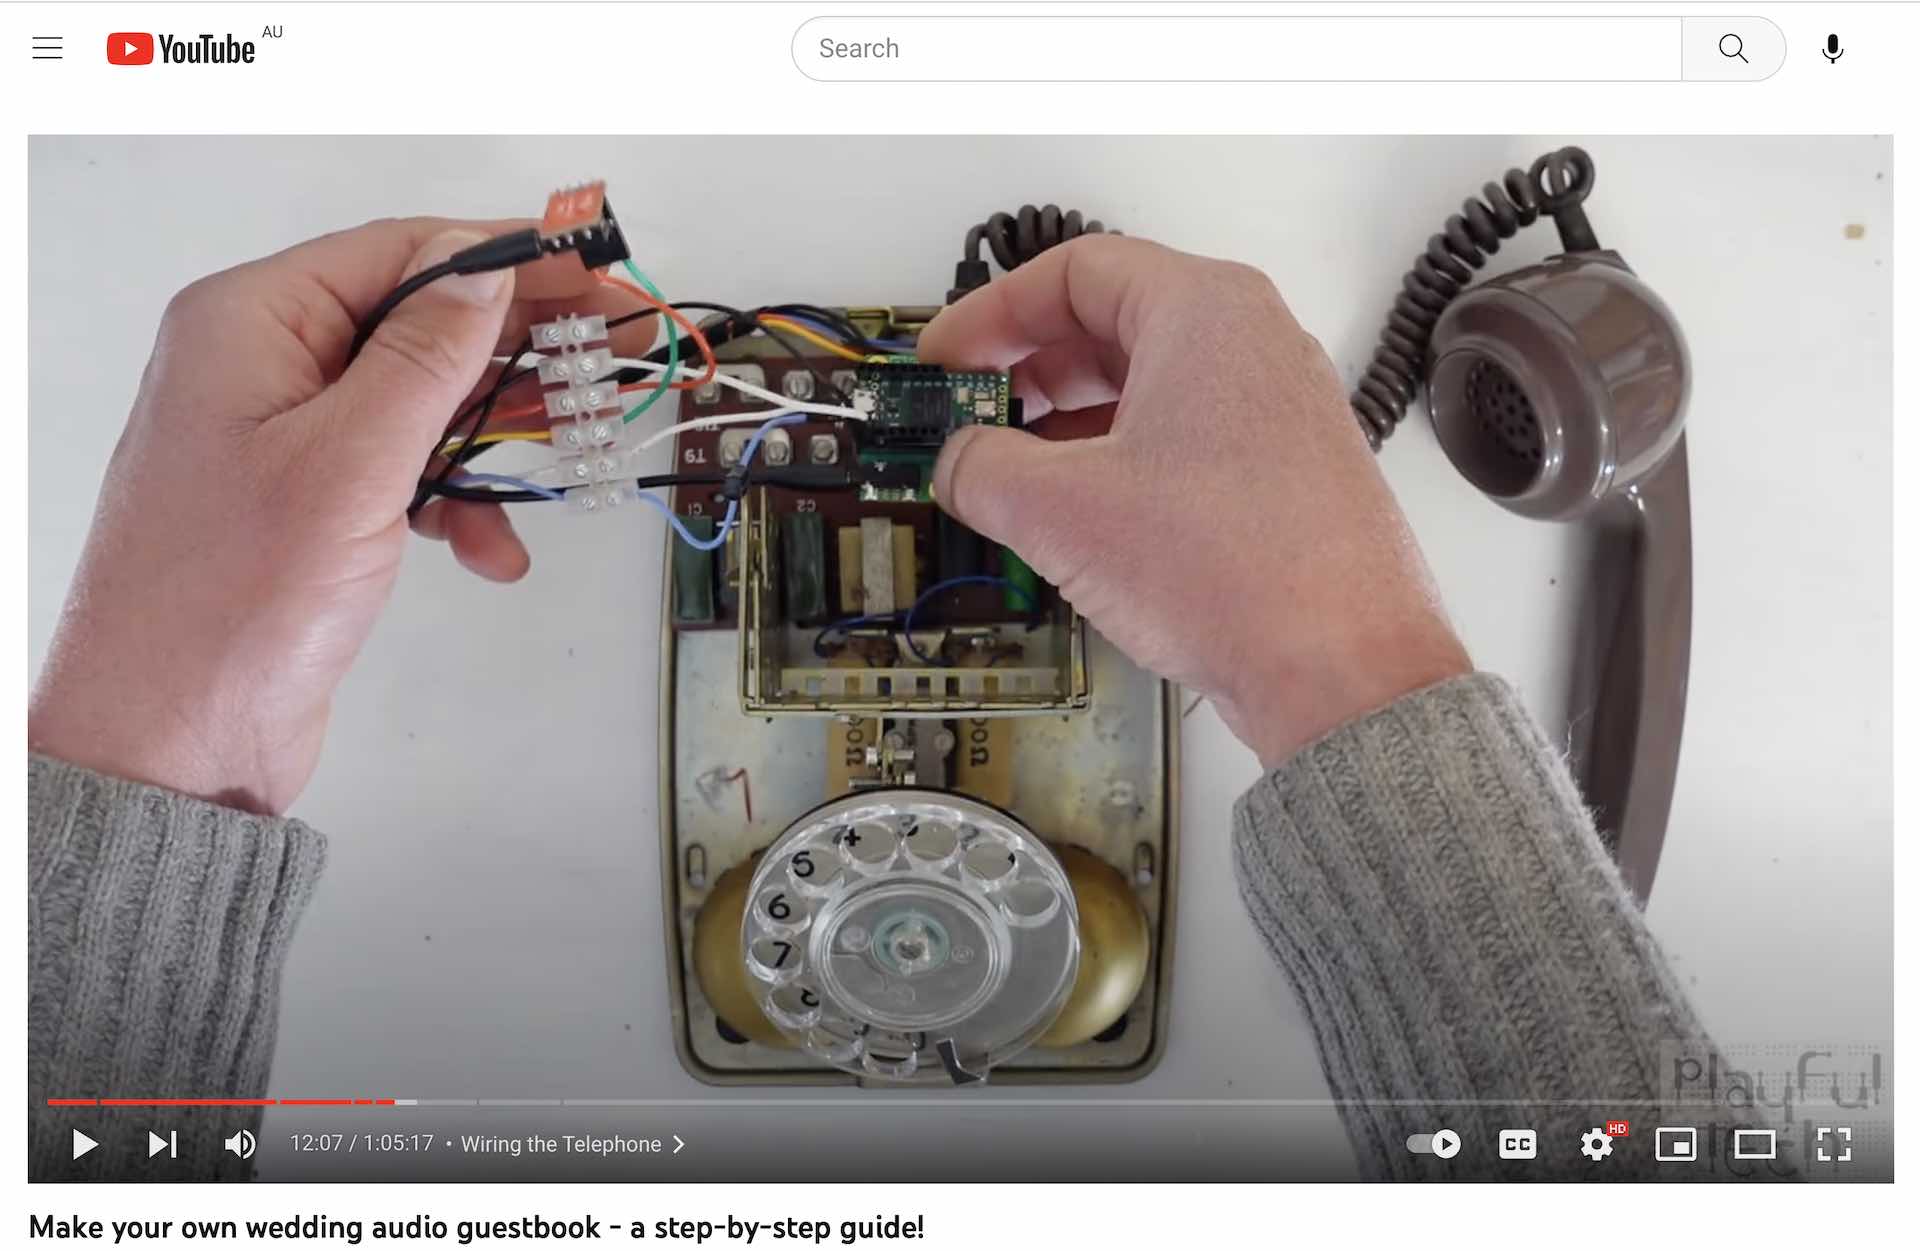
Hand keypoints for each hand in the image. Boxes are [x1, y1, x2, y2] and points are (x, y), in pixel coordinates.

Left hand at [30, 218, 644, 813]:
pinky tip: (489, 550)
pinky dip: (455, 502)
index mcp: (251, 323)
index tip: (592, 271)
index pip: (400, 252)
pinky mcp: (306, 502)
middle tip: (612, 350)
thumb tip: (485, 273)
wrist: (172, 741)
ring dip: (490, 439)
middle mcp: (262, 363)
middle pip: (417, 321)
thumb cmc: (233, 599)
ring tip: (564, 461)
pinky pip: (402, 470)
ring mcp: (283, 435)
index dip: (504, 257)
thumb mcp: (350, 462)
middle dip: (515, 346)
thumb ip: (425, 357)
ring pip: (420, 402)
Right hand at [920, 236, 1469, 766]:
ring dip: (1068, 422)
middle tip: (970, 412)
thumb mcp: (1061, 510)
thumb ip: (982, 468)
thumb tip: (958, 463)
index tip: (947, 358)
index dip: (991, 312)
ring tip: (1013, 473)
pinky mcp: (1287, 473)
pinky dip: (1120, 460)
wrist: (1343, 672)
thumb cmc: (1239, 572)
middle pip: (1111, 321)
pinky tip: (1080, 515)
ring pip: (1148, 385)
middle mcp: (1253, 344)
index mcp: (1205, 311)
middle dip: (1026, 368)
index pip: (1073, 270)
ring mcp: (1278, 409)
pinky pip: (1185, 438)